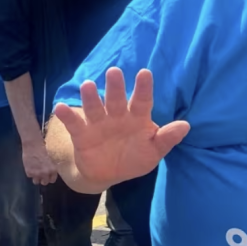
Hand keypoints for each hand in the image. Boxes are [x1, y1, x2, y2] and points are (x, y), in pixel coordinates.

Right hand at [22, 140, 57, 185]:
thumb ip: (51, 167)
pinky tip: (30, 166)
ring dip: (35, 178)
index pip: (52, 180)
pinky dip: (29, 173)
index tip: (47, 176)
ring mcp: (37, 174)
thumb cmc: (43, 149)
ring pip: (36, 182)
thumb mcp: (51, 159)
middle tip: (40, 175)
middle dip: (42, 179)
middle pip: (44, 183)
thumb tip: (50, 173)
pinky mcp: (29, 172)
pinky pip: (29, 176)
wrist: (33, 145)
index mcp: (53, 170)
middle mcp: (46, 173)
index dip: (49, 178)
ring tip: (35, 171)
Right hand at [52, 68, 188, 191]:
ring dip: (91, 97)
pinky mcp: (82, 135)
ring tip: (88, 85)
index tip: (145, 73)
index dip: (143, 88)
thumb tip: (186, 126)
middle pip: (116, 99)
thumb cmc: (135, 157)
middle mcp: (118, 116)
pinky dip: (67, 116)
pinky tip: (60, 107)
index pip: (142, 101)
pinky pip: (74, 124)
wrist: (108, 174)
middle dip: (115, 86)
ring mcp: (99, 124)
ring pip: (95, 108)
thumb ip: (167, 138)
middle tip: (114, 71)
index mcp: (138, 118)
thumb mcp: (154, 151)